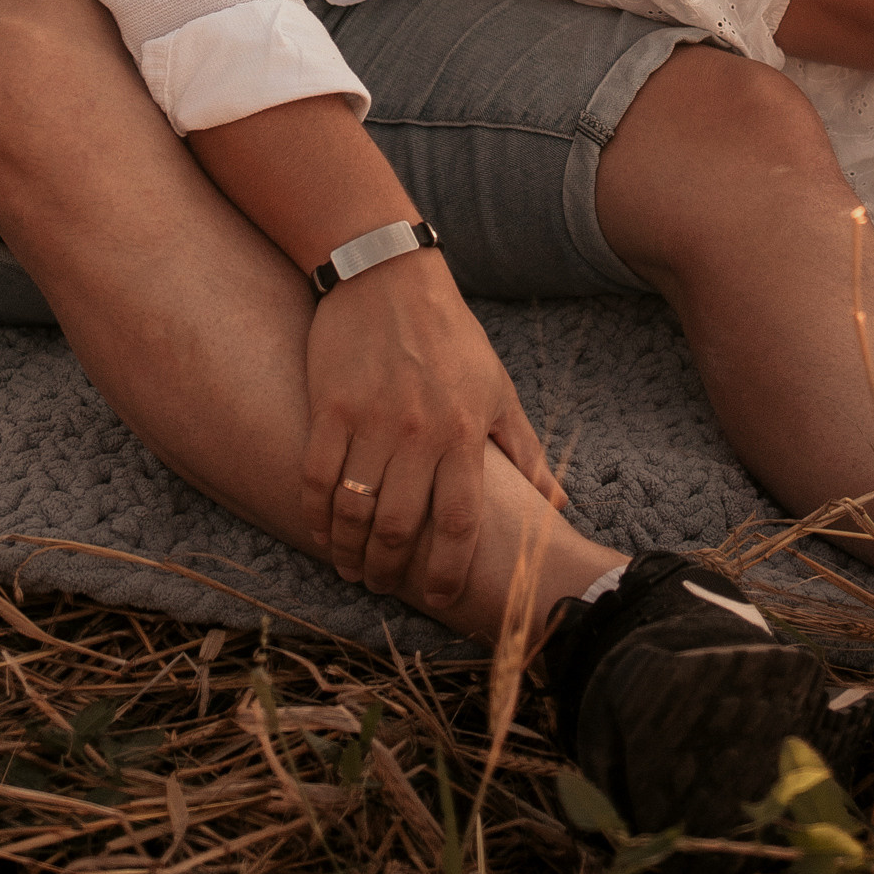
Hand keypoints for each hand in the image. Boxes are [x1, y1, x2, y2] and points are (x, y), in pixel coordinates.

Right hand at [300, 254, 564, 610]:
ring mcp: (370, 420)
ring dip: (349, 551)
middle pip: (399, 527)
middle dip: (391, 570)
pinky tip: (322, 529)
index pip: (459, 522)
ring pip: (354, 510)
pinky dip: (316, 513)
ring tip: (352, 567)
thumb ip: (524, 452)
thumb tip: (557, 503)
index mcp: (464, 433)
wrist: (390, 275)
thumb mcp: (497, 390)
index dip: (449, 570)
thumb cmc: (451, 338)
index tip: (441, 598)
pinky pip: (317, 476)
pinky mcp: (331, 407)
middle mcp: (418, 433)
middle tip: (385, 586)